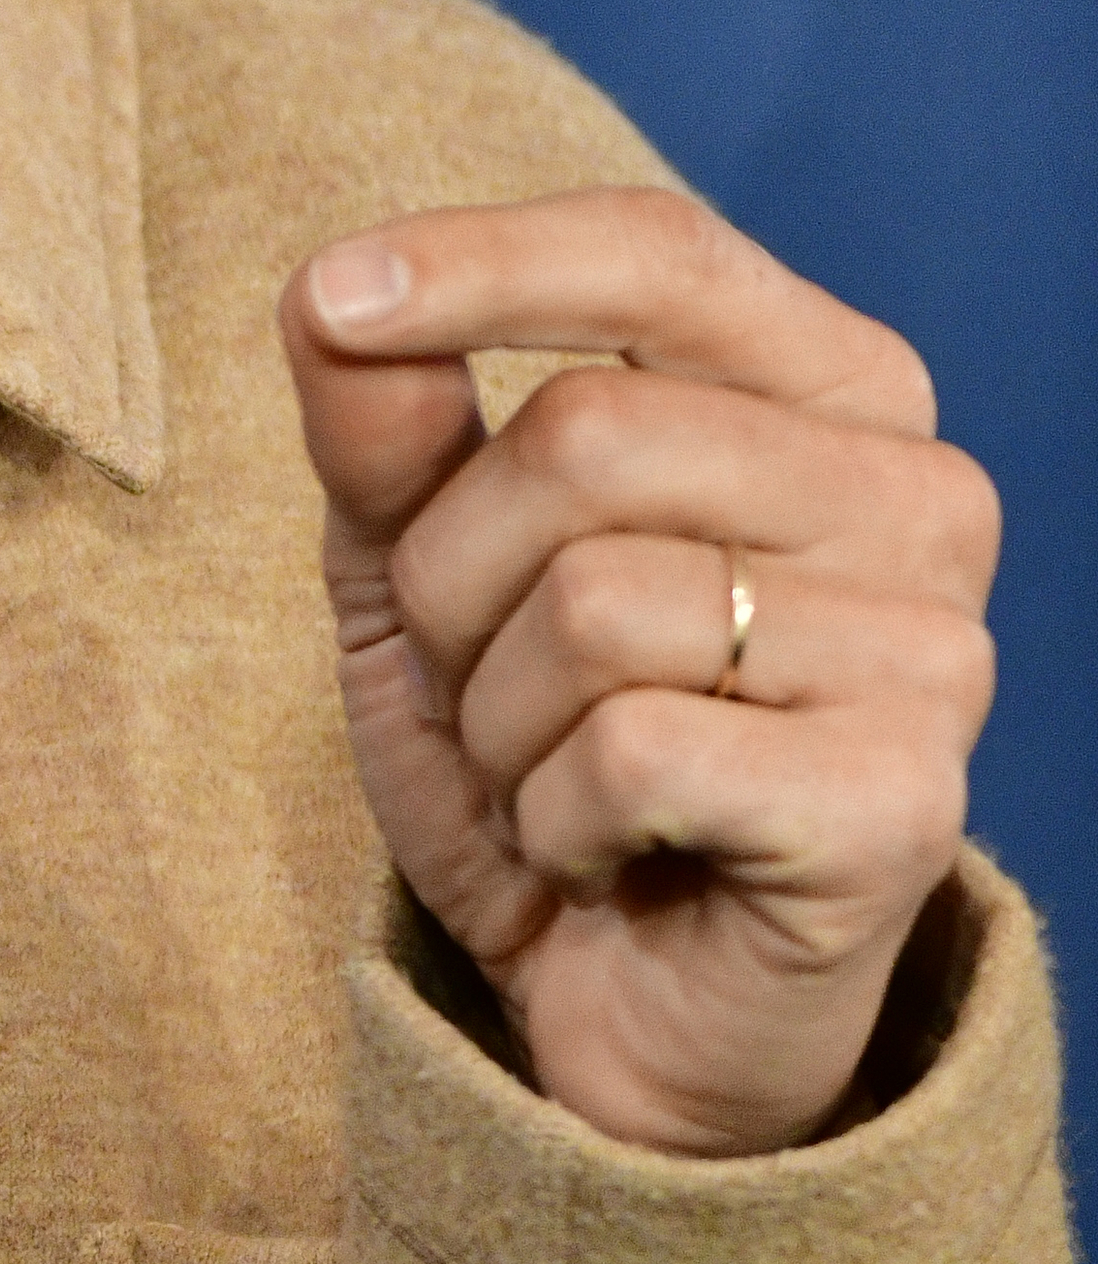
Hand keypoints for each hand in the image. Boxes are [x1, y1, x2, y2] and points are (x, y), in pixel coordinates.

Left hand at [280, 189, 996, 1156]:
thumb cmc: (545, 751)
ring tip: (556, 777)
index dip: (480, 262)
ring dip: (502, 715)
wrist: (626, 1010)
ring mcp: (933, 647)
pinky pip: (632, 747)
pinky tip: (611, 851)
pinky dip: (557, 815)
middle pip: (585, 435)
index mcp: (834, 390)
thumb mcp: (421, 572)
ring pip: (593, 598)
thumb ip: (385, 430)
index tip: (330, 298)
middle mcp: (921, 493)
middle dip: (458, 578)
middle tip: (492, 687)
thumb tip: (333, 301)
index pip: (659, 253)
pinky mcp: (904, 799)